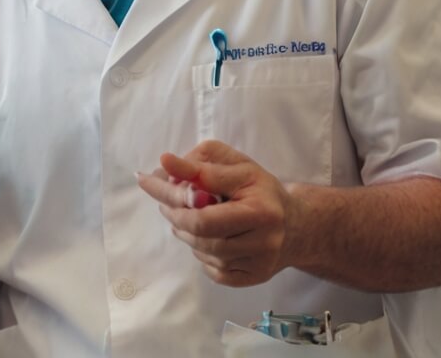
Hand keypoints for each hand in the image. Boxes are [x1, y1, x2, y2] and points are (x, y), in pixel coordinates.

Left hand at [135, 140, 301, 287]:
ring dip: (185, 233)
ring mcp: (259, 264)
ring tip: (187, 217)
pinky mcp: (253, 278)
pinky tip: (207, 238)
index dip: (169, 197)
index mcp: (261, 210)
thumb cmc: (260, 190)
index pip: (201, 213)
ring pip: (203, 253)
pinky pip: (212, 271)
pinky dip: (201, 253)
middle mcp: (264, 241)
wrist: (295, 225)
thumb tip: (165, 161)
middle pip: (199, 236)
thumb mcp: (236, 167)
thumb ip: (201, 165)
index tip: (145, 180)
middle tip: (167, 202)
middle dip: (175, 216)